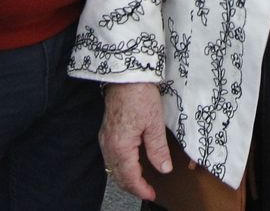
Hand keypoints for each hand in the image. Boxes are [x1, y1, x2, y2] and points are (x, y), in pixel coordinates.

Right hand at [101, 82, 169, 200]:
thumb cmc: (139, 94)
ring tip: (140, 181)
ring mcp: (105, 138)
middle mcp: (109, 145)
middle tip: (148, 191)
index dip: (141, 189)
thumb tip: (164, 168)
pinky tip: (129, 164)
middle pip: (118, 176)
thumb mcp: (154, 123)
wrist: (126, 75)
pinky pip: (110, 157)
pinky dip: (120, 166)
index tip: (151, 194)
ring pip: (113, 168)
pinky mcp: (106, 131)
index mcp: (121, 146)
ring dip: (125, 177)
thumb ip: (158, 149)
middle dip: (133, 186)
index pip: (130, 177)